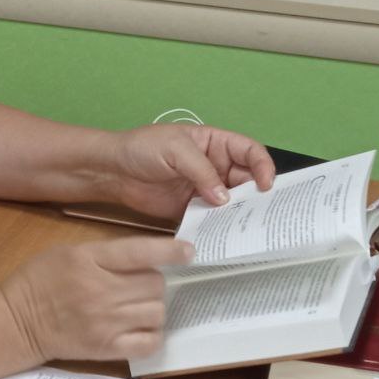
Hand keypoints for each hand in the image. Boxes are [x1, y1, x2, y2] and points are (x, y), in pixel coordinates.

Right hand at [0, 237, 192, 362]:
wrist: (17, 322)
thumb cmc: (40, 281)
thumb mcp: (67, 252)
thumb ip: (105, 253)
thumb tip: (149, 257)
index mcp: (88, 260)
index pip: (141, 252)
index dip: (171, 251)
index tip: (189, 251)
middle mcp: (100, 291)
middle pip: (155, 284)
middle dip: (155, 282)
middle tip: (140, 284)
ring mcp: (105, 322)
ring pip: (157, 312)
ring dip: (154, 307)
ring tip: (138, 306)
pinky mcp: (107, 347)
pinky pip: (150, 342)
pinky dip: (153, 334)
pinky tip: (142, 327)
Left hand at [101, 124, 274, 221]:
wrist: (113, 171)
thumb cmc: (142, 148)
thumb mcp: (174, 149)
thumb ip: (201, 170)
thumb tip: (224, 197)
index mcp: (215, 143)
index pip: (249, 151)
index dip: (263, 166)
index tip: (265, 184)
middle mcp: (215, 166)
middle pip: (246, 180)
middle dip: (255, 195)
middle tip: (260, 213)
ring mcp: (204, 189)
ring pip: (232, 203)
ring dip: (239, 214)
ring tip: (246, 228)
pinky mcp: (192, 209)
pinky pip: (212, 218)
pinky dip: (219, 226)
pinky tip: (222, 235)